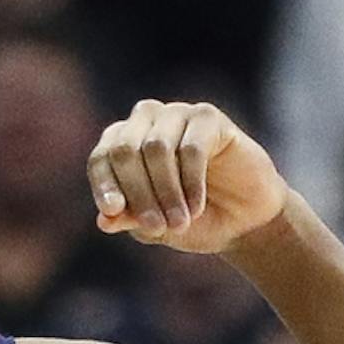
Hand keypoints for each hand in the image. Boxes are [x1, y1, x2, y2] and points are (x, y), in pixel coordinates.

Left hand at [89, 101, 287, 255]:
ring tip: (179, 223)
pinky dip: (191, 183)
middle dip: (138, 194)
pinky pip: (191, 148)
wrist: (241, 222)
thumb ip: (129, 220)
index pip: (101, 158)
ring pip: (156, 148)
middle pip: (125, 149)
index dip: (104, 185)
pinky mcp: (208, 117)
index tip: (112, 211)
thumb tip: (103, 220)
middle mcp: (146, 122)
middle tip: (155, 227)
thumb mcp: (154, 228)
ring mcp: (177, 115)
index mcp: (123, 145)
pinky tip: (196, 208)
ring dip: (166, 192)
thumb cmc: (191, 222)